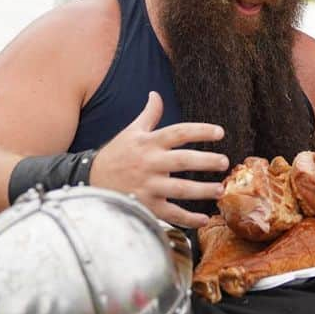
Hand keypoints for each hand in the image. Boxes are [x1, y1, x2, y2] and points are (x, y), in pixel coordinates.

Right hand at [89, 91, 229, 227]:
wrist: (89, 181)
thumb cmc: (116, 154)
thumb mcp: (131, 132)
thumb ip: (149, 115)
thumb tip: (155, 94)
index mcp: (149, 143)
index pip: (178, 132)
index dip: (200, 131)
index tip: (220, 132)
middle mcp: (150, 163)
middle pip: (182, 160)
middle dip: (205, 161)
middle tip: (224, 162)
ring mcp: (148, 186)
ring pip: (179, 189)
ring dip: (201, 191)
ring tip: (220, 190)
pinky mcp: (146, 206)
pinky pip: (170, 214)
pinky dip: (187, 219)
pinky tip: (204, 219)